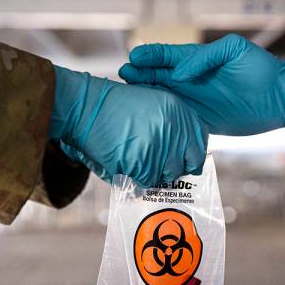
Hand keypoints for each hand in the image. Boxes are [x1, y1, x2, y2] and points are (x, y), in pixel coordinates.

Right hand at [48, 66, 207, 186]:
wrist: (85, 107)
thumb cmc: (113, 107)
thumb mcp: (151, 103)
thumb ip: (173, 125)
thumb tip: (186, 155)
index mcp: (178, 110)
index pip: (200, 140)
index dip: (194, 154)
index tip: (187, 161)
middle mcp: (173, 127)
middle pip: (187, 161)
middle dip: (175, 168)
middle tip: (158, 166)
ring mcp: (159, 145)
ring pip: (167, 174)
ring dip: (154, 173)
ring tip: (137, 161)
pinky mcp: (143, 161)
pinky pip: (148, 181)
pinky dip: (137, 178)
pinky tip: (127, 164)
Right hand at [118, 34, 284, 135]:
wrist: (282, 99)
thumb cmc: (262, 70)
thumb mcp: (235, 51)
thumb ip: (206, 57)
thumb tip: (181, 72)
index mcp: (199, 61)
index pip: (168, 57)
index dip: (151, 57)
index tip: (134, 57)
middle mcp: (193, 80)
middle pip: (160, 77)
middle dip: (141, 75)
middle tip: (123, 75)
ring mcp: (195, 101)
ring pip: (164, 97)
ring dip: (147, 96)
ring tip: (128, 93)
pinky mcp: (201, 121)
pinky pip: (176, 119)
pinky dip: (161, 118)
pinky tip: (148, 118)